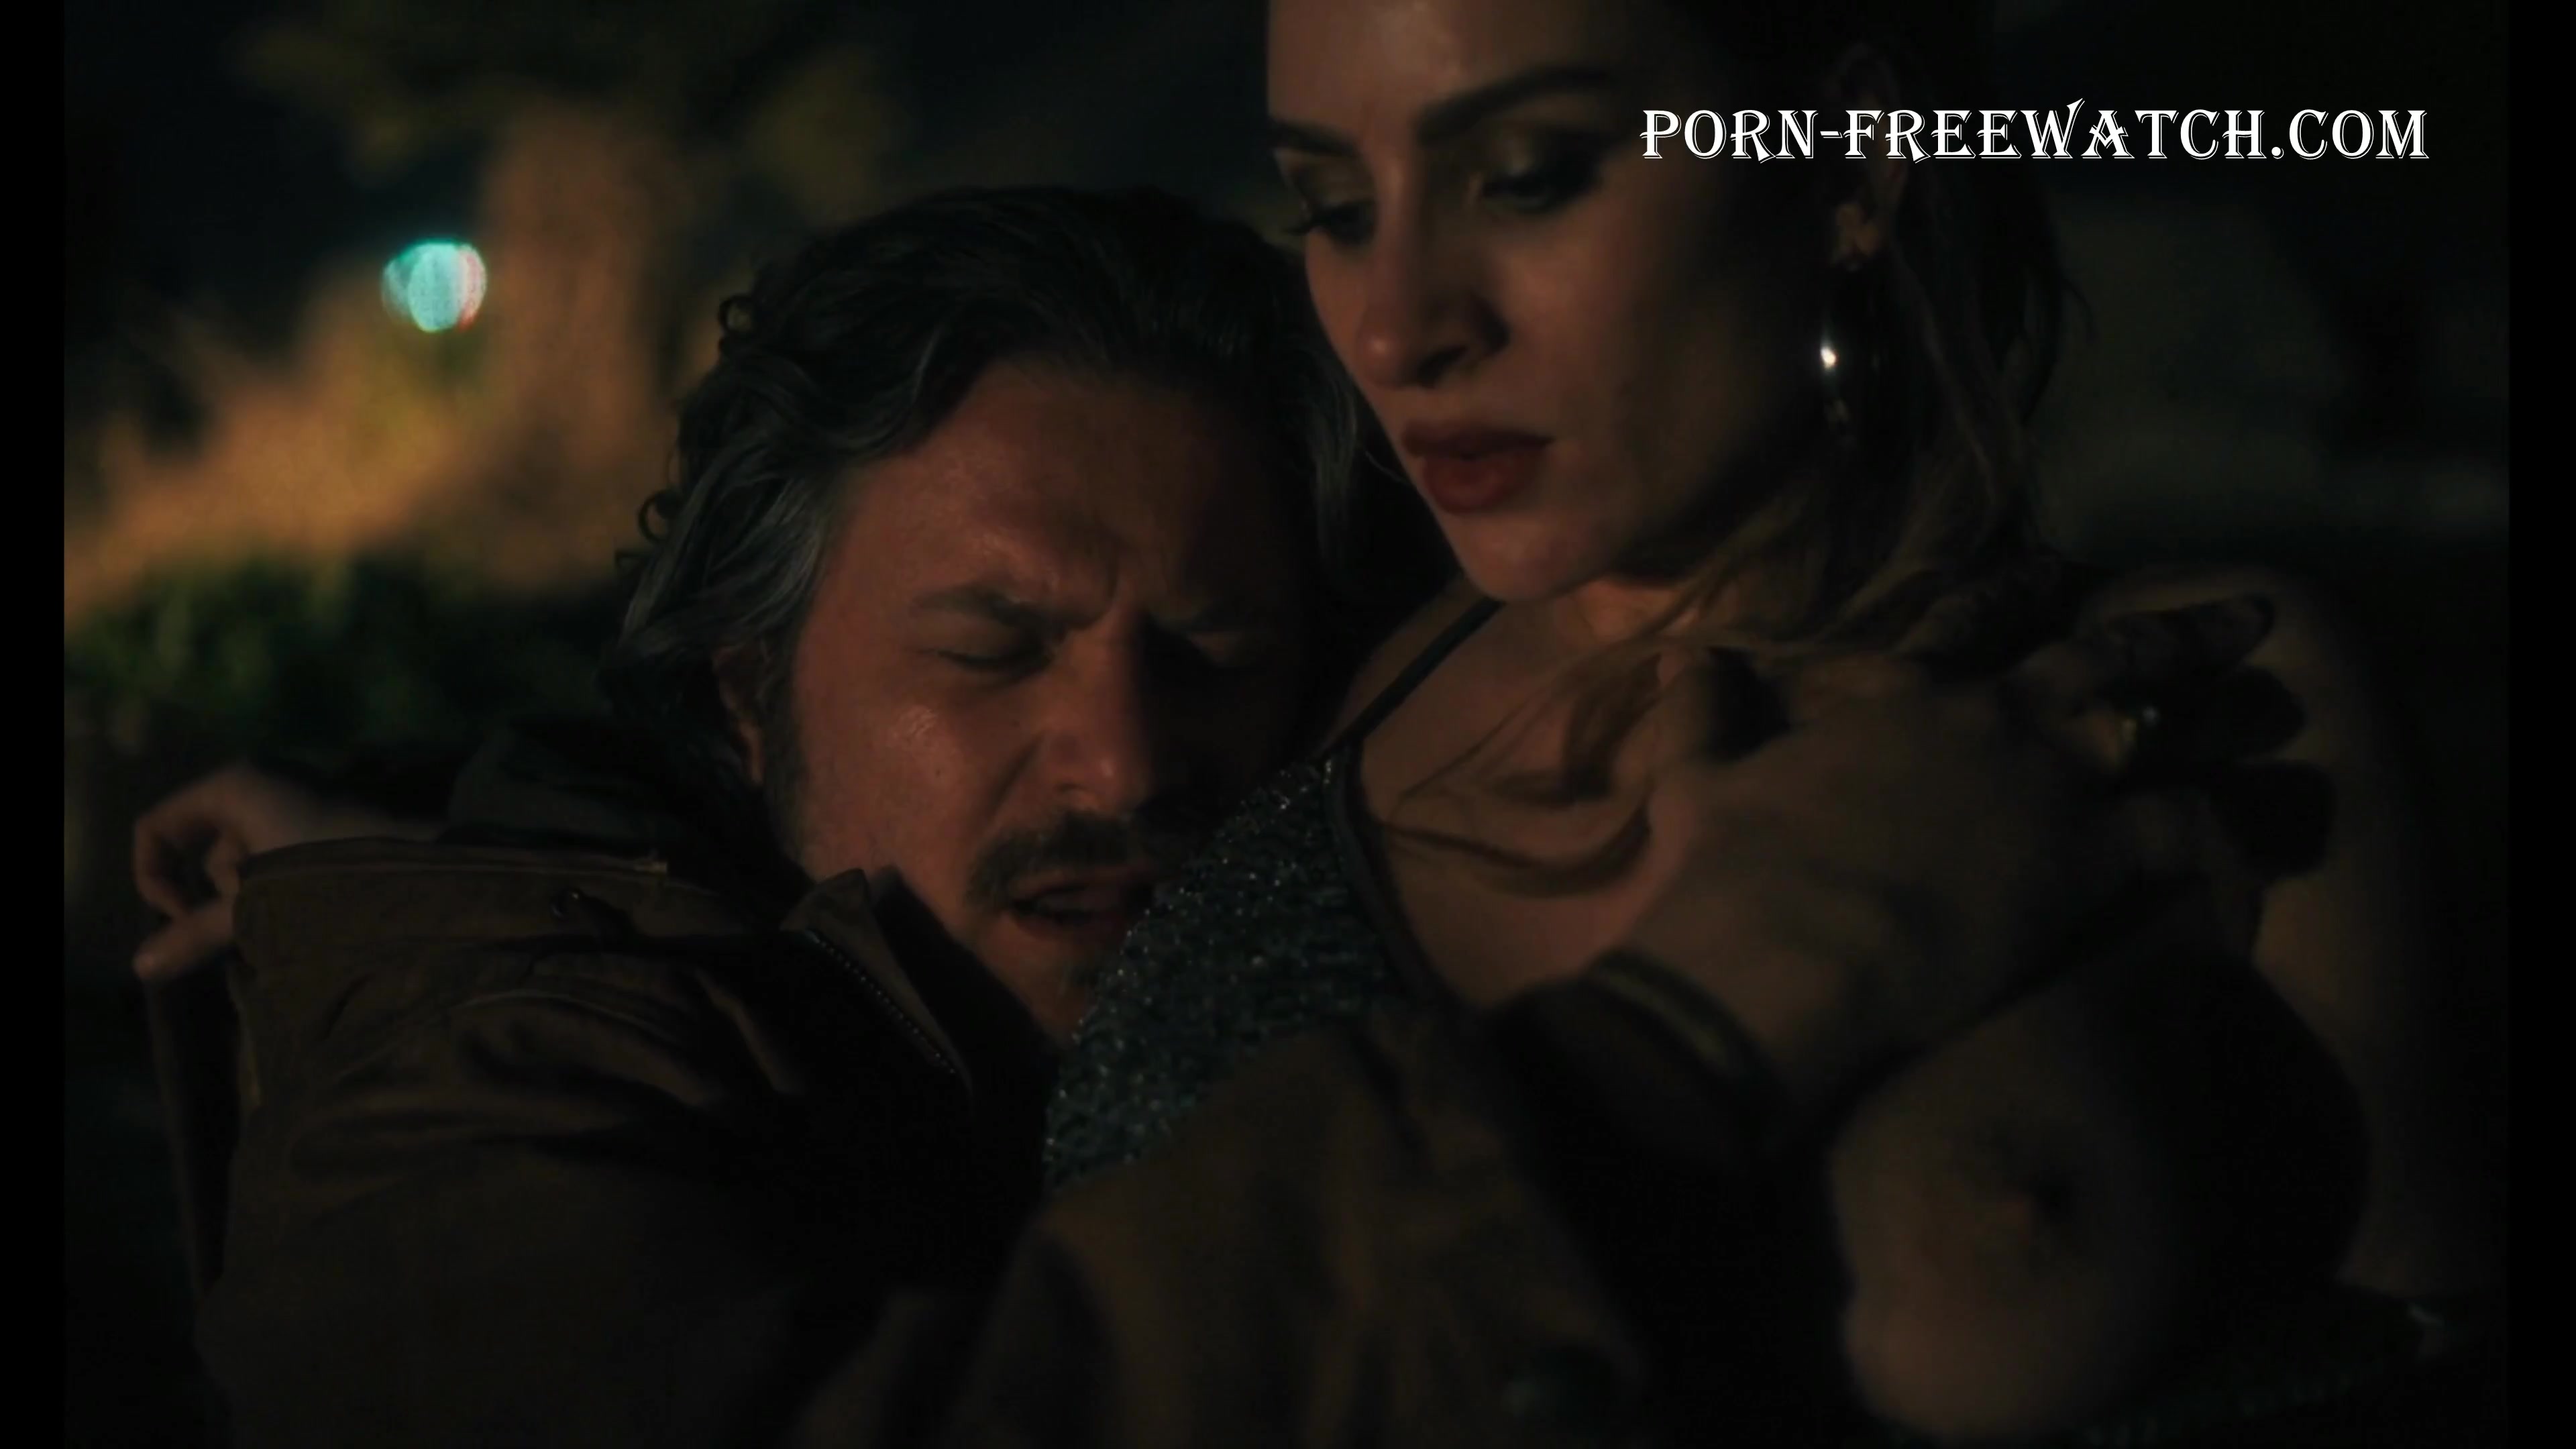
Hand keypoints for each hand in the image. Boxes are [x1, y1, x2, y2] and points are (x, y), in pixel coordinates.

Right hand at [131, 762, 436, 981]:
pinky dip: (283, 894)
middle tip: (262, 919)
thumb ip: (196, 933)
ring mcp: (295, 803)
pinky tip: (312, 916)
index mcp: (234, 785)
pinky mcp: (325, 827)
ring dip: (258, 901)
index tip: (182, 916)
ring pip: (246, 864)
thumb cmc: (332, 874)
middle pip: (205, 850)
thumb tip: (139, 968)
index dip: (155, 874)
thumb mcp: (257, 906)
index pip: (158, 824)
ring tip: (299, 919)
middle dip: (225, 896)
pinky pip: (279, 863)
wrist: (428, 867)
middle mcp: (261, 784)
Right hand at [1613, 596, 2275, 1124]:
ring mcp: (2049, 782)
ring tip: (2267, 705)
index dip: (2018, 592)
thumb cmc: (1729, 867)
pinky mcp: (2090, 856)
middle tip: (2238, 619)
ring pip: (2161, 723)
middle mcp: (1988, 718)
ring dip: (2219, 713)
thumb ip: (1701, 713)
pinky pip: (2187, 831)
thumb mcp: (1696, 778)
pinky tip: (2252, 846)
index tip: (2056, 570)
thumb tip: (1688, 660)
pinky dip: (2225, 836)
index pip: (1968, 622)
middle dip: (2173, 632)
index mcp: (1898, 695)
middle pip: (2101, 655)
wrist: (1784, 949)